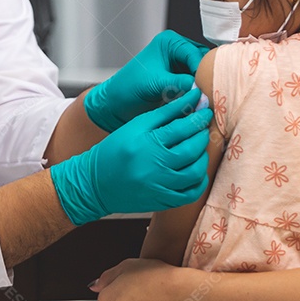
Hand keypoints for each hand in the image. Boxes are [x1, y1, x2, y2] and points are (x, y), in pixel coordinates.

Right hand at [50, 89, 210, 225]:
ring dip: (203, 157)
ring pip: (195, 172)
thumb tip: (191, 99)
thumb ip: (164, 113)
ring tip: (199, 147)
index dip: (198, 117)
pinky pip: (190, 194)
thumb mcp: (135, 126)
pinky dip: (199, 181)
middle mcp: (154, 166)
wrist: (94, 183)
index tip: (205, 110)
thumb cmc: (114, 151)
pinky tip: (196, 170)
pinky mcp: (161, 201)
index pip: (181, 127)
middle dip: (202, 135)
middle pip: (191, 149)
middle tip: (204, 127)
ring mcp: (159, 186)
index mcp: (146, 143)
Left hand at [84, 30, 209, 131]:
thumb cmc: (128, 88)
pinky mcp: (182, 81)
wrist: (117, 105)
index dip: (203, 71)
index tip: (208, 88)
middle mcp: (178, 51)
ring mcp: (181, 66)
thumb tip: (202, 90)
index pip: (195, 54)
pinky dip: (201, 94)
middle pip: (203, 62)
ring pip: (203, 75)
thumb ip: (180, 84)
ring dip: (206, 87)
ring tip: (209, 101)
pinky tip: (204, 105)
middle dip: (208, 78)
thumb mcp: (155, 84)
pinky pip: (198, 86)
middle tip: (213, 95)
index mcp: (170, 42)